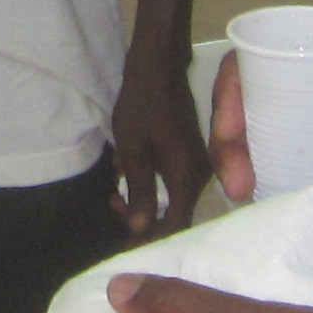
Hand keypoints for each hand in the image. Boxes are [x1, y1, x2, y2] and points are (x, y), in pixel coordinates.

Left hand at [109, 40, 211, 237]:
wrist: (158, 66)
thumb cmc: (142, 105)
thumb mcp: (133, 151)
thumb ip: (140, 191)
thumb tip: (142, 230)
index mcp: (186, 176)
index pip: (176, 224)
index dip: (151, 240)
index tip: (126, 245)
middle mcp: (199, 174)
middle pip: (176, 214)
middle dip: (143, 218)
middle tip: (114, 204)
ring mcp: (197, 163)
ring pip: (173, 197)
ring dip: (143, 199)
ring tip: (114, 191)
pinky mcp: (190, 154)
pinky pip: (172, 181)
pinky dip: (149, 182)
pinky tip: (125, 170)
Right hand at [203, 29, 312, 203]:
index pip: (254, 68)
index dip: (230, 96)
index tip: (231, 130)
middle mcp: (308, 98)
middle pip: (248, 116)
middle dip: (231, 146)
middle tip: (237, 182)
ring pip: (266, 153)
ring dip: (250, 176)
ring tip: (249, 202)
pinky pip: (299, 185)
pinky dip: (283, 199)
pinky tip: (277, 217)